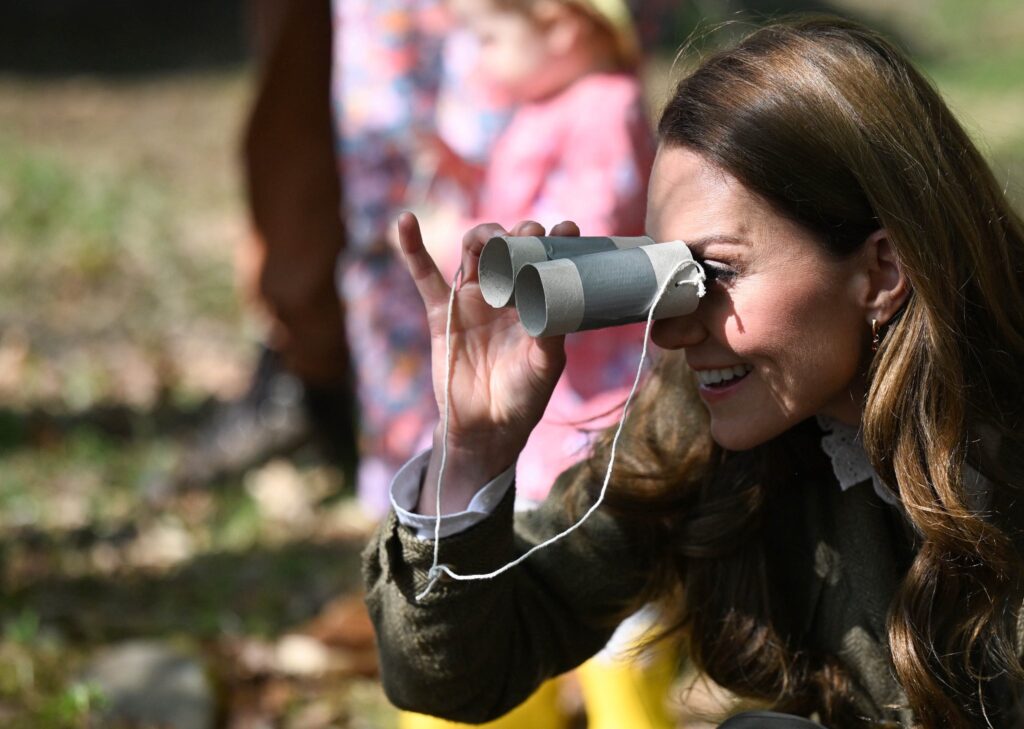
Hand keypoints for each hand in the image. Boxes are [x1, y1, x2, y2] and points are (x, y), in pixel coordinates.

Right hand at [397, 212, 577, 513]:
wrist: (488, 427)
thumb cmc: (524, 396)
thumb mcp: (546, 364)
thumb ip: (551, 332)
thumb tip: (555, 297)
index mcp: (535, 300)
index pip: (545, 258)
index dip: (555, 238)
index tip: (568, 230)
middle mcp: (506, 293)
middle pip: (508, 245)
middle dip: (519, 233)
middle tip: (529, 237)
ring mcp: (473, 300)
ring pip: (474, 251)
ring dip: (483, 235)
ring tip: (493, 240)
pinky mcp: (443, 313)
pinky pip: (424, 276)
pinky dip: (412, 247)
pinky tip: (404, 222)